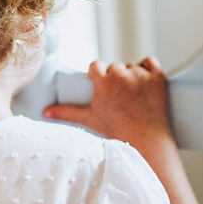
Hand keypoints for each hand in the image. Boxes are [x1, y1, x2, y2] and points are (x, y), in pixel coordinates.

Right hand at [43, 56, 171, 146]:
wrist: (146, 140)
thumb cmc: (116, 131)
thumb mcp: (89, 120)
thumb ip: (66, 113)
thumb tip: (45, 113)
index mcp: (103, 82)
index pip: (96, 65)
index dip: (98, 75)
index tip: (100, 83)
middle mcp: (121, 75)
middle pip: (114, 67)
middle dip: (115, 77)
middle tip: (118, 95)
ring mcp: (140, 76)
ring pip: (132, 66)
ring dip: (132, 74)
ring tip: (132, 92)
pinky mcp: (157, 77)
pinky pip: (150, 62)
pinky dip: (148, 68)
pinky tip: (145, 81)